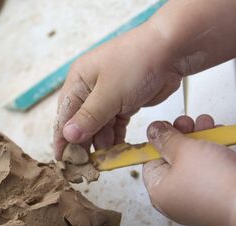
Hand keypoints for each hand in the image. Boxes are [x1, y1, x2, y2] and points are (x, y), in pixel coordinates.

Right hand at [54, 21, 181, 158]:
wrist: (173, 50)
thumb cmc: (137, 63)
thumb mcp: (109, 92)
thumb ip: (89, 117)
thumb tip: (67, 135)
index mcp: (78, 80)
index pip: (64, 114)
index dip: (62, 138)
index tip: (63, 160)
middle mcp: (90, 88)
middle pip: (80, 122)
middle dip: (82, 143)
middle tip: (85, 165)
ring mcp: (108, 95)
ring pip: (98, 126)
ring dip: (100, 142)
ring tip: (103, 159)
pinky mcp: (124, 102)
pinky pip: (114, 124)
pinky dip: (114, 137)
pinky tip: (116, 150)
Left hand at [143, 115, 235, 225]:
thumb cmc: (216, 184)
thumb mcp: (183, 150)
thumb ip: (165, 138)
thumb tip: (153, 131)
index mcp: (159, 192)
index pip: (150, 161)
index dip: (159, 142)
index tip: (167, 127)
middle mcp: (176, 199)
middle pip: (173, 160)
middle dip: (182, 136)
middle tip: (188, 123)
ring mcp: (198, 199)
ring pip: (193, 162)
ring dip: (200, 139)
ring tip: (206, 124)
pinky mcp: (218, 196)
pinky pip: (211, 170)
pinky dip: (214, 152)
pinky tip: (220, 136)